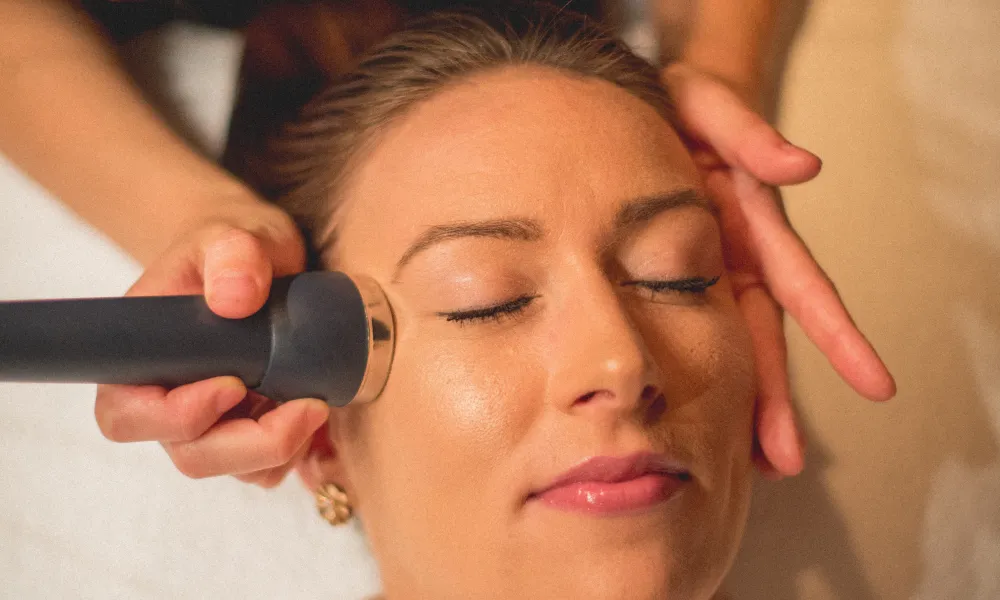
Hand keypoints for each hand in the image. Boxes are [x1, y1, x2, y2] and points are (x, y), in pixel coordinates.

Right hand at [94, 200, 329, 487]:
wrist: (258, 260)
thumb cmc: (232, 246)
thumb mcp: (234, 234)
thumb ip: (233, 255)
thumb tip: (236, 298)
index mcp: (142, 357)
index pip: (127, 415)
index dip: (176, 417)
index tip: (235, 385)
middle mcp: (169, 398)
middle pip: (192, 455)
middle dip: (254, 444)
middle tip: (309, 407)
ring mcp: (211, 421)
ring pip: (236, 469)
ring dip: (282, 450)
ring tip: (318, 405)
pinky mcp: (250, 430)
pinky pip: (268, 468)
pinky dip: (299, 453)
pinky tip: (320, 418)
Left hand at [662, 64, 895, 478]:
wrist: (653, 107)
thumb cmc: (689, 105)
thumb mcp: (712, 106)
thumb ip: (751, 134)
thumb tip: (803, 167)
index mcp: (754, 228)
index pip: (800, 288)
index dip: (836, 335)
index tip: (875, 383)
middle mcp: (739, 259)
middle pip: (764, 336)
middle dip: (775, 398)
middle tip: (783, 460)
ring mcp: (709, 274)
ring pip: (730, 346)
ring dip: (743, 403)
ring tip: (749, 464)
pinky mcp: (678, 278)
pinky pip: (690, 331)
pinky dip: (702, 374)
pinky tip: (702, 420)